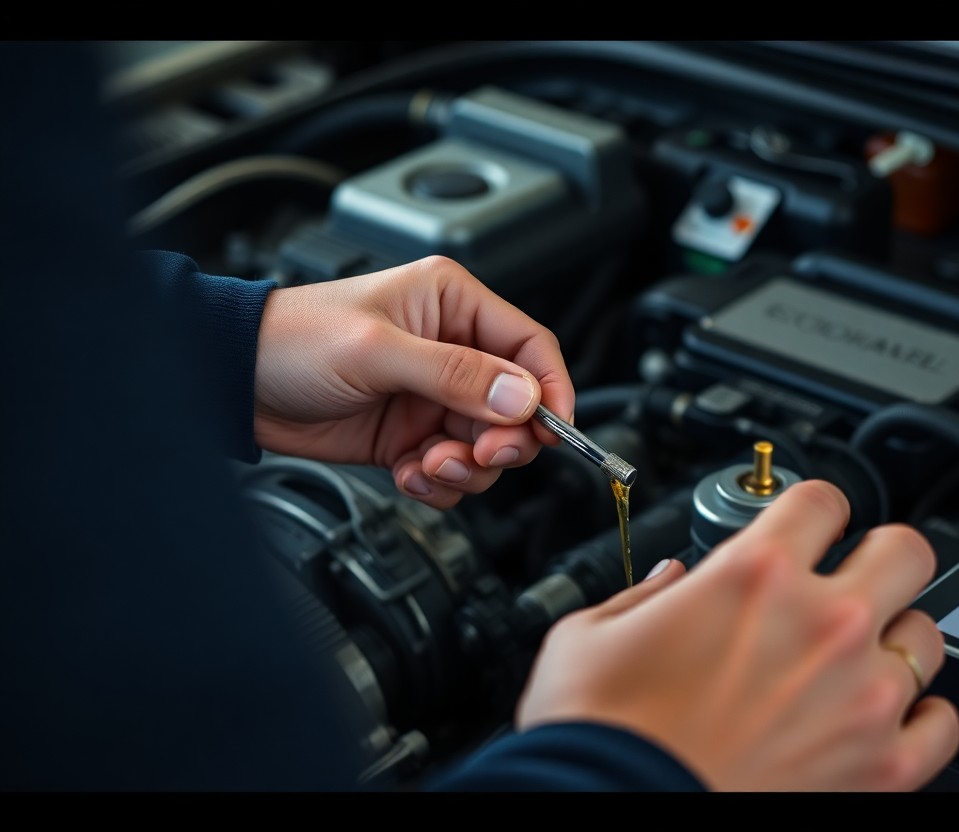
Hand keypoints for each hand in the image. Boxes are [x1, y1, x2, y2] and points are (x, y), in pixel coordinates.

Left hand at [253, 255, 574, 509]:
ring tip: (427, 464)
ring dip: (466, 468)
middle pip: (517, 407)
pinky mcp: (411, 436)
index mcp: (453, 304)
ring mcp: (432, 397)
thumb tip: (523, 398)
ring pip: (487, 447)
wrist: (233, 382)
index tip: (553, 432)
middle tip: (477, 454)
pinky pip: (451, 471)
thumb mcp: (378, 351)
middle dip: (502, 441)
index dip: (552, 391)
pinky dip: (438, 483)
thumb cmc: (293, 340)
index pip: (531, 348)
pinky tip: (408, 474)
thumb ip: (455, 375)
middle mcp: (451, 349)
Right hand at [514, 478, 958, 791]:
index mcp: (755, 574)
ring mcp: (863, 695)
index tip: (810, 526)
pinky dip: (922, 718)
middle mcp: (823, 623)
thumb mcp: (590, 635)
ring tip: (859, 659)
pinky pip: (943, 724)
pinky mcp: (884, 766)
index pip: (823, 500)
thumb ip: (642, 595)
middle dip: (880, 556)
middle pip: (906, 550)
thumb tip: (673, 584)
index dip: (814, 509)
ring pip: (929, 635)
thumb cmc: (601, 734)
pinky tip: (889, 718)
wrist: (615, 808)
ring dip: (895, 639)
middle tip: (855, 576)